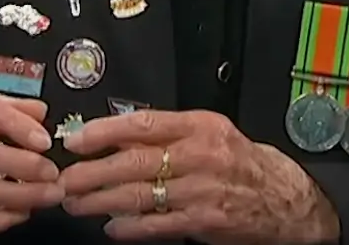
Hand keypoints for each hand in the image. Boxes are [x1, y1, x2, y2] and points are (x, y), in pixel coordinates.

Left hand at [60, 109, 339, 243]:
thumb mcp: (209, 133)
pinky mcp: (204, 221)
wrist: (283, 198)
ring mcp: (202, 190)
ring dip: (102, 201)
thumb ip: (167, 133)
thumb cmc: (239, 161)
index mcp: (200, 125)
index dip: (106, 131)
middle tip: (66, 179)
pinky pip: (158, 224)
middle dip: (94, 172)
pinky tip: (111, 227)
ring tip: (77, 202)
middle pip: (136, 161)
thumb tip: (118, 133)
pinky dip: (130, 227)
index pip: (144, 122)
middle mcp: (201, 154)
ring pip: (141, 194)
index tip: (77, 139)